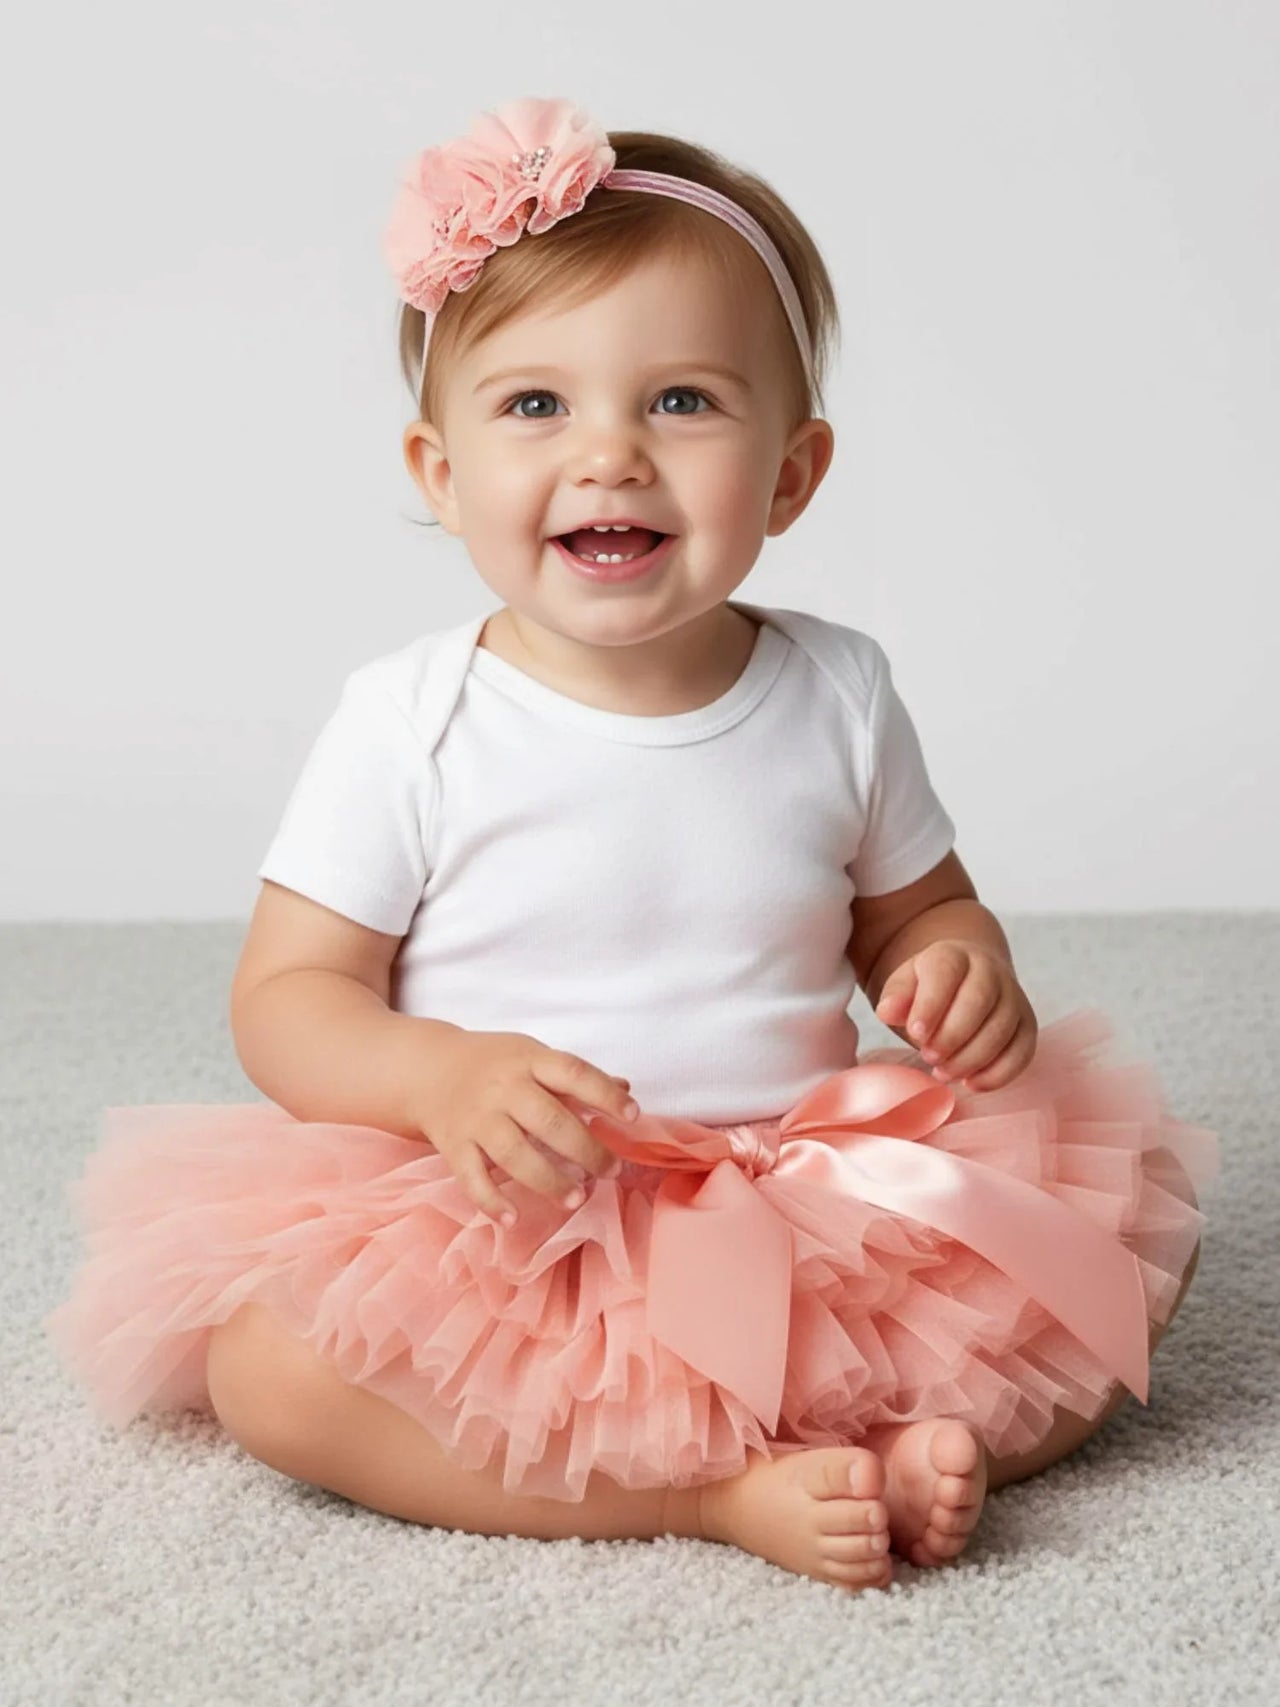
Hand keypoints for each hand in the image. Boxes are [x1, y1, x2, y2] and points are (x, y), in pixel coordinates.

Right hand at [404, 1028, 638, 1225]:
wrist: (427, 1069)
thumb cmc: (493, 1064)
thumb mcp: (533, 1056)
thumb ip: (576, 1076)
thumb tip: (625, 1087)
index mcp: (528, 1061)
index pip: (573, 1073)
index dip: (605, 1094)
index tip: (633, 1116)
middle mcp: (502, 1089)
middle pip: (548, 1121)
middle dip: (586, 1150)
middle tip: (612, 1171)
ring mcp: (476, 1119)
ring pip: (514, 1154)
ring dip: (548, 1181)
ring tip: (576, 1199)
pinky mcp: (454, 1146)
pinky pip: (471, 1178)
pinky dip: (491, 1201)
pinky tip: (512, 1219)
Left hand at [873, 940, 1037, 1091]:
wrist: (967, 982)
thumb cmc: (929, 989)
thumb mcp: (906, 984)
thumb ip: (896, 996)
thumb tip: (888, 1011)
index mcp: (954, 955)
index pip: (946, 973)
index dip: (931, 1005)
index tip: (916, 1033)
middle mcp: (990, 971)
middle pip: (978, 1002)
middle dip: (952, 1036)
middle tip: (929, 1057)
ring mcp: (1013, 997)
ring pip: (1001, 1030)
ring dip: (971, 1058)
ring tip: (943, 1073)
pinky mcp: (1027, 1025)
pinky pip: (1021, 1052)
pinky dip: (998, 1073)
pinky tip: (972, 1083)